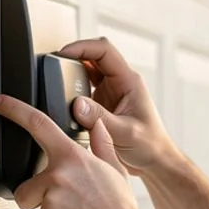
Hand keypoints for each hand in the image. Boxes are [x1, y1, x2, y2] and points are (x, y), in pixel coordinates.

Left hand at [0, 93, 144, 208]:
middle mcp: (58, 174)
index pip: (38, 124)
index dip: (14, 110)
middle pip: (27, 183)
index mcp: (73, 157)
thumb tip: (98, 125)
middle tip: (70, 204)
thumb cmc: (119, 208)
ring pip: (32, 204)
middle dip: (39, 194)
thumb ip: (101, 145)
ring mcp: (51, 199)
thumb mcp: (115, 170)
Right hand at [57, 37, 179, 175]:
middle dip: (73, 56)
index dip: (82, 46)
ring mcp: (110, 92)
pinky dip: (72, 89)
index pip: (104, 50)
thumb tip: (76, 104)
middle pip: (93, 56)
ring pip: (87, 71)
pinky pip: (84, 88)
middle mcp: (120, 83)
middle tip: (54, 64)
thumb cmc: (149, 146)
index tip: (63, 53)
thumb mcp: (125, 132)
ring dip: (72, 72)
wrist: (154, 162)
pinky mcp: (103, 104)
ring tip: (56, 79)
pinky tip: (64, 99)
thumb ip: (100, 118)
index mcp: (129, 81)